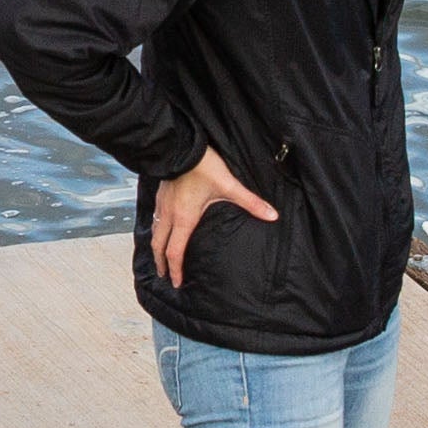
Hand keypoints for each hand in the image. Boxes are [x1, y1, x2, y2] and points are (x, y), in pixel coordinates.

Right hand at [148, 146, 282, 286]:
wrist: (180, 145)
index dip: (175, 269)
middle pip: (159, 246)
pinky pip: (155, 217)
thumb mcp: (229, 185)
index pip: (175, 252)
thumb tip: (272, 215)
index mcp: (184, 218)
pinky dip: (156, 229)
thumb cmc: (202, 166)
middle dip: (161, 263)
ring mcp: (162, 204)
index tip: (176, 282)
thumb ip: (250, 202)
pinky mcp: (160, 193)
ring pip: (155, 232)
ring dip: (156, 247)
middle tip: (164, 275)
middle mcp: (169, 214)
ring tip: (160, 256)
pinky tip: (161, 227)